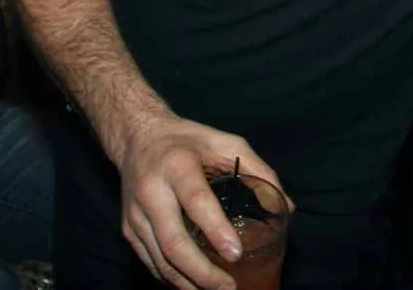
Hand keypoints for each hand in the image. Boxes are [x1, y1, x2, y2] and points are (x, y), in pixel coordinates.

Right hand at [116, 109, 291, 289]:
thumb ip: (257, 169)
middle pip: (174, 243)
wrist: (138, 137)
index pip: (196, 201)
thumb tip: (285, 205)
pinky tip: (193, 284)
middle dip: (202, 272)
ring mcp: (136, 215)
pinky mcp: (128, 229)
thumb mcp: (226, 142)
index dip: (216, 230)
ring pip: (160, 260)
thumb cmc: (188, 140)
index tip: (235, 254)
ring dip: (188, 283)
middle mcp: (152, 192)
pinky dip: (171, 278)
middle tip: (228, 287)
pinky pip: (151, 261)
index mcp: (177, 166)